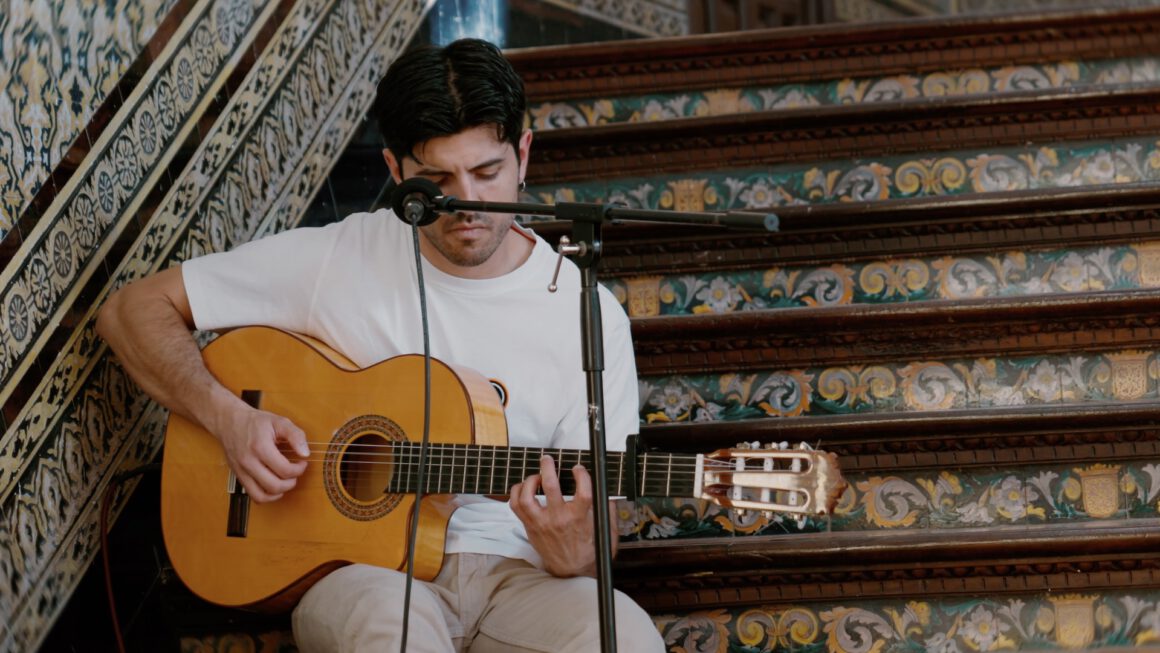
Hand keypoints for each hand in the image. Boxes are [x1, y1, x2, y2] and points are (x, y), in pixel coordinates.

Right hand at [211, 404, 309, 502]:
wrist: (229, 422)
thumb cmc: (256, 422)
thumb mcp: (279, 422)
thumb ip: (295, 436)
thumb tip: (305, 453)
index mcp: (260, 447)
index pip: (284, 470)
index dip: (299, 469)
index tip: (302, 462)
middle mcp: (248, 462)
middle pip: (274, 486)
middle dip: (291, 483)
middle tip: (295, 473)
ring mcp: (241, 471)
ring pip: (262, 496)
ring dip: (279, 492)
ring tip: (286, 481)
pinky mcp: (238, 476)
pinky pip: (253, 495)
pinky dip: (266, 496)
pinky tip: (274, 486)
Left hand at [509, 455, 617, 576]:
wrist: (572, 571)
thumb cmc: (590, 550)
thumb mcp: (607, 530)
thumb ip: (607, 508)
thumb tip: (606, 490)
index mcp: (580, 518)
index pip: (583, 490)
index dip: (581, 474)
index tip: (578, 468)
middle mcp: (559, 519)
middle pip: (550, 485)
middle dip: (548, 467)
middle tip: (548, 459)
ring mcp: (542, 523)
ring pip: (527, 496)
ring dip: (530, 480)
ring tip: (536, 476)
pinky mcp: (531, 527)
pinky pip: (516, 506)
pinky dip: (517, 493)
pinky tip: (524, 488)